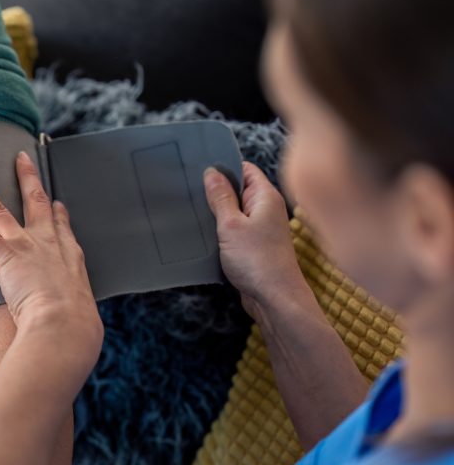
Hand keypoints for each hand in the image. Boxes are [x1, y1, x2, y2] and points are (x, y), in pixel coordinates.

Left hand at [0, 152, 102, 354]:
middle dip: (28, 178)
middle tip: (21, 159)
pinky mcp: (6, 252)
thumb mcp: (82, 318)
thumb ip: (75, 315)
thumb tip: (78, 333)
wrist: (66, 326)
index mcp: (70, 259)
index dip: (57, 214)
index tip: (56, 204)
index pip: (62, 228)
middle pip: (37, 202)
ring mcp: (26, 244)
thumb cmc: (75, 330)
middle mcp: (49, 243)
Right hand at [204, 162, 306, 319]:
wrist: (274, 298)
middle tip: (189, 190)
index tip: (200, 168)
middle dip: (216, 191)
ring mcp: (260, 229)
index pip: (245, 169)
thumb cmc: (257, 260)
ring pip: (234, 212)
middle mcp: (266, 210)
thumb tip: (212, 173)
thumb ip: (221, 197)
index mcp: (265, 197)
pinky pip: (234, 230)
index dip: (224, 166)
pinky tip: (203, 234)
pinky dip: (220, 230)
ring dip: (216, 213)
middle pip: (238, 190)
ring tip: (192, 211)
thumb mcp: (231, 225)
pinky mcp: (253, 246)